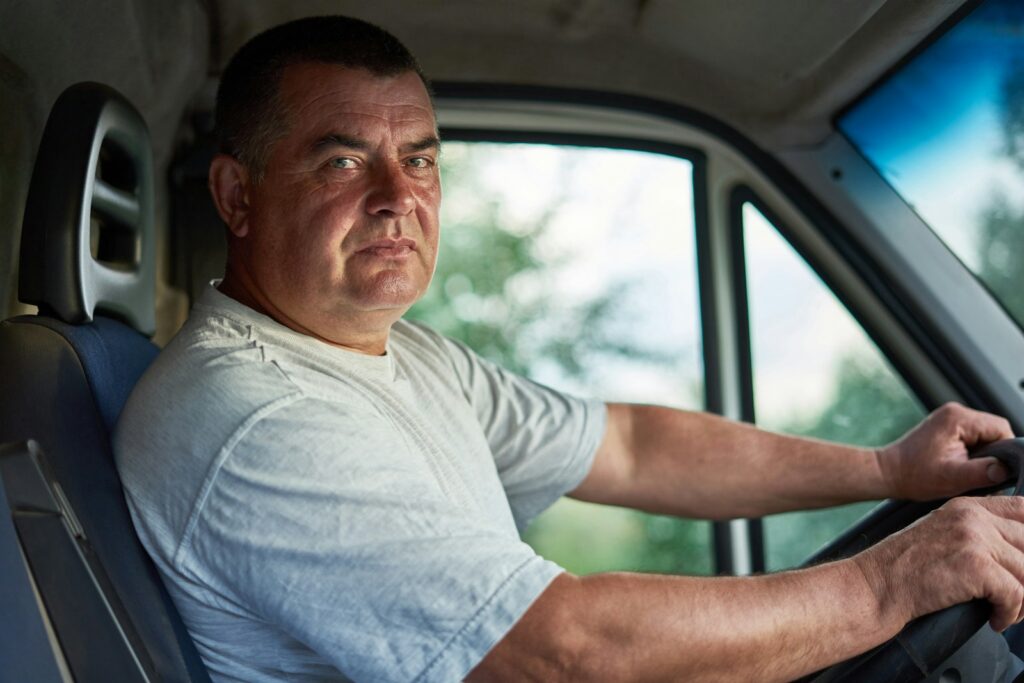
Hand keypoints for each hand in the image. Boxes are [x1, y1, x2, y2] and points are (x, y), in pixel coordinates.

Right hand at [853, 496, 1023, 631]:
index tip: (1021, 565)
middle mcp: (973, 517)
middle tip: (1015, 597)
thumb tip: (1017, 555)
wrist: (876, 586)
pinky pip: (1017, 595)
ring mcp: (974, 538)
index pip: (1023, 509)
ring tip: (1005, 611)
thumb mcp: (941, 535)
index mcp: (966, 506)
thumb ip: (975, 533)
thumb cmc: (903, 569)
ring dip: (1023, 600)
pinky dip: (1010, 614)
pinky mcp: (975, 565)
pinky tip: (995, 620)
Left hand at [876, 402, 1013, 500]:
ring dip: (983, 454)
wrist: (888, 472)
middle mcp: (955, 412)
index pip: (1001, 429)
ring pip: (985, 435)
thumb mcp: (953, 478)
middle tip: (979, 472)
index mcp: (958, 418)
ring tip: (966, 469)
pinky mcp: (947, 427)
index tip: (995, 470)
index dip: (1005, 451)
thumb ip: (983, 472)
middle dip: (994, 453)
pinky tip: (960, 465)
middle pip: (995, 431)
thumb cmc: (914, 475)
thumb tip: (1006, 468)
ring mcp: (950, 418)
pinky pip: (973, 438)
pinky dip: (973, 452)